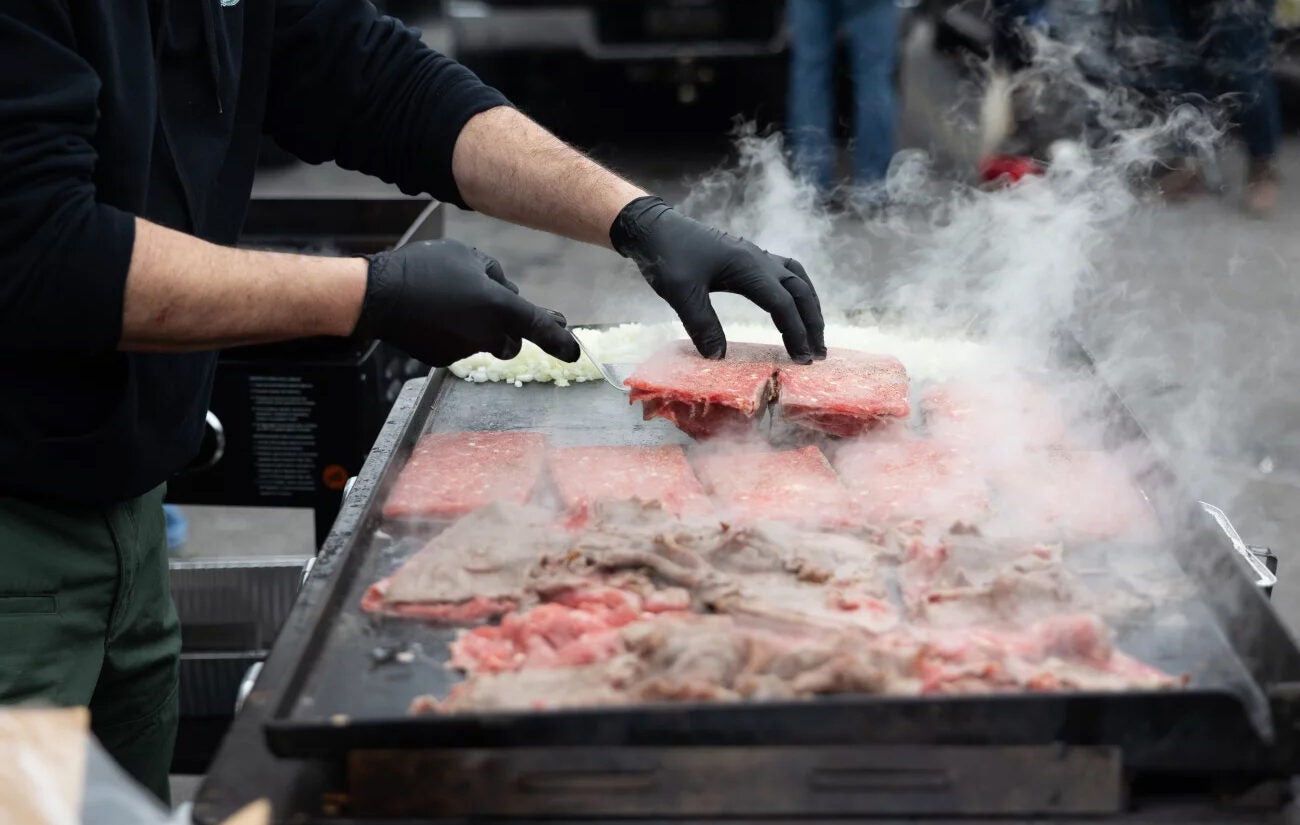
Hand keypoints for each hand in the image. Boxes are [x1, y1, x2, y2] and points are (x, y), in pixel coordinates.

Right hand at [356, 240, 578, 365]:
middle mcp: (487, 334)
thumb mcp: (468, 256)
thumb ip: (496, 275)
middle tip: (497, 311)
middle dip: (509, 330)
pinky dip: (453, 334)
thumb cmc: (425, 267)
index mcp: (499, 307)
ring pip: (484, 342)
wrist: (379, 294)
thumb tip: (505, 291)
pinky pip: (458, 346)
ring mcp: (464, 350)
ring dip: (478, 328)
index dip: (561, 341)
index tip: (575, 353)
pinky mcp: (443, 359)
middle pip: (512, 341)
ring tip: (449, 302)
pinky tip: (433, 315)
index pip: (540, 327)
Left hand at [610, 196, 825, 363]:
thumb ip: (701, 324)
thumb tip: (718, 358)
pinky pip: (786, 272)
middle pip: (800, 291)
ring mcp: (756, 255)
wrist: (654, 228)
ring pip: (797, 280)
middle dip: (812, 323)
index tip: (801, 359)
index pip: (782, 304)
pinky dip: (798, 291)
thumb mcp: (680, 293)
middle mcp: (759, 259)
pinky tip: (794, 305)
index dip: (795, 333)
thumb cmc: (666, 256)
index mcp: (747, 266)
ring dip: (810, 306)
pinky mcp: (747, 257)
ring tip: (814, 334)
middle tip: (818, 354)